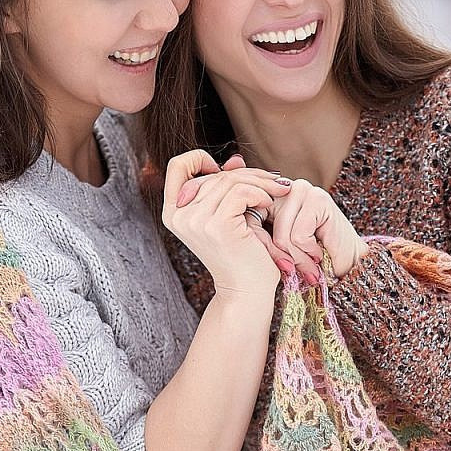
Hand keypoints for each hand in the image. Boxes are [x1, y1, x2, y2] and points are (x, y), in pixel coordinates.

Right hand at [160, 149, 296, 297]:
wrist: (247, 291)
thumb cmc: (241, 253)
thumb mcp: (229, 215)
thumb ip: (227, 187)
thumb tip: (235, 159)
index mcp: (174, 212)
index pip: (177, 166)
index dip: (200, 159)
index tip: (227, 171)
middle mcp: (178, 215)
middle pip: (214, 174)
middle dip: (249, 173)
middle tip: (275, 182)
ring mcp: (195, 220)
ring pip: (231, 181)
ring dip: (260, 183)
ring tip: (276, 194)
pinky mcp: (216, 226)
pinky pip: (241, 193)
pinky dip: (260, 194)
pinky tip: (268, 206)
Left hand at [255, 178, 368, 282]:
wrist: (346, 268)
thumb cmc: (308, 259)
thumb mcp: (275, 247)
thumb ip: (254, 234)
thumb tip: (225, 229)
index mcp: (269, 195)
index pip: (246, 215)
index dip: (256, 243)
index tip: (275, 265)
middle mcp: (283, 188)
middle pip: (261, 225)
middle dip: (276, 254)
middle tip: (290, 270)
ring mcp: (302, 190)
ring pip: (281, 234)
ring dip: (296, 258)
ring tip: (308, 266)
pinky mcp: (318, 199)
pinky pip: (298, 235)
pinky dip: (308, 252)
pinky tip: (318, 254)